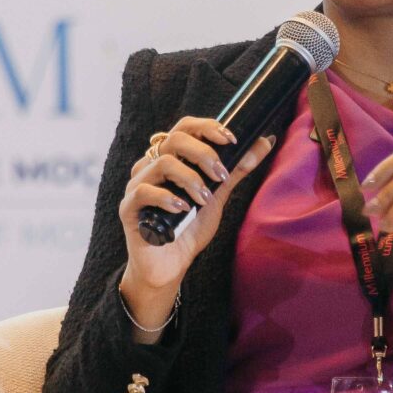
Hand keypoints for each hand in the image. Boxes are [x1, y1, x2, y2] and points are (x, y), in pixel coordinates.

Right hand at [118, 117, 274, 329]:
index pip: (185, 128)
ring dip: (190, 178)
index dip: (208, 128)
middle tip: (221, 175)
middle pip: (174, 139)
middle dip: (203, 153)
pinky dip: (166, 197)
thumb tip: (265, 141)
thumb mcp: (218, 195)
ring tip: (205, 199)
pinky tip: (183, 208)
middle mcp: (150, 166)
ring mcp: (137, 185)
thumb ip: (236, 169)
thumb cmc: (190, 227)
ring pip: (162, 163)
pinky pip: (143, 191)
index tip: (231, 140)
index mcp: (171, 158)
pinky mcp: (128, 207)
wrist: (171, 265)